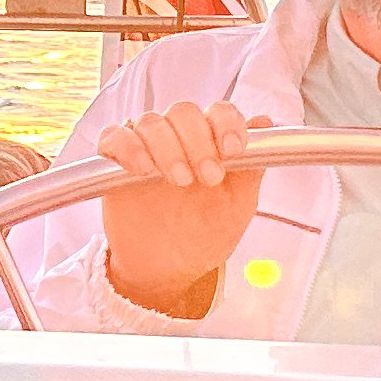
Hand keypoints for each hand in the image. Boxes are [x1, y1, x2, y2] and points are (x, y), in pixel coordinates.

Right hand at [96, 101, 259, 314]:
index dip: (226, 124)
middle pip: (183, 112)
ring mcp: (146, 147)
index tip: (233, 150)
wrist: (169, 269)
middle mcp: (178, 137)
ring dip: (167, 147)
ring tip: (179, 181)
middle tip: (208, 177)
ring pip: (151, 122)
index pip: (218, 112)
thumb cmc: (204, 235)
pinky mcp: (115, 163)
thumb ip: (251, 166)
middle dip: (198, 141)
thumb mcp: (237, 205)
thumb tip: (265, 121)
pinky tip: (141, 169)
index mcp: (211, 141)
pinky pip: (114, 138)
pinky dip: (128, 147)